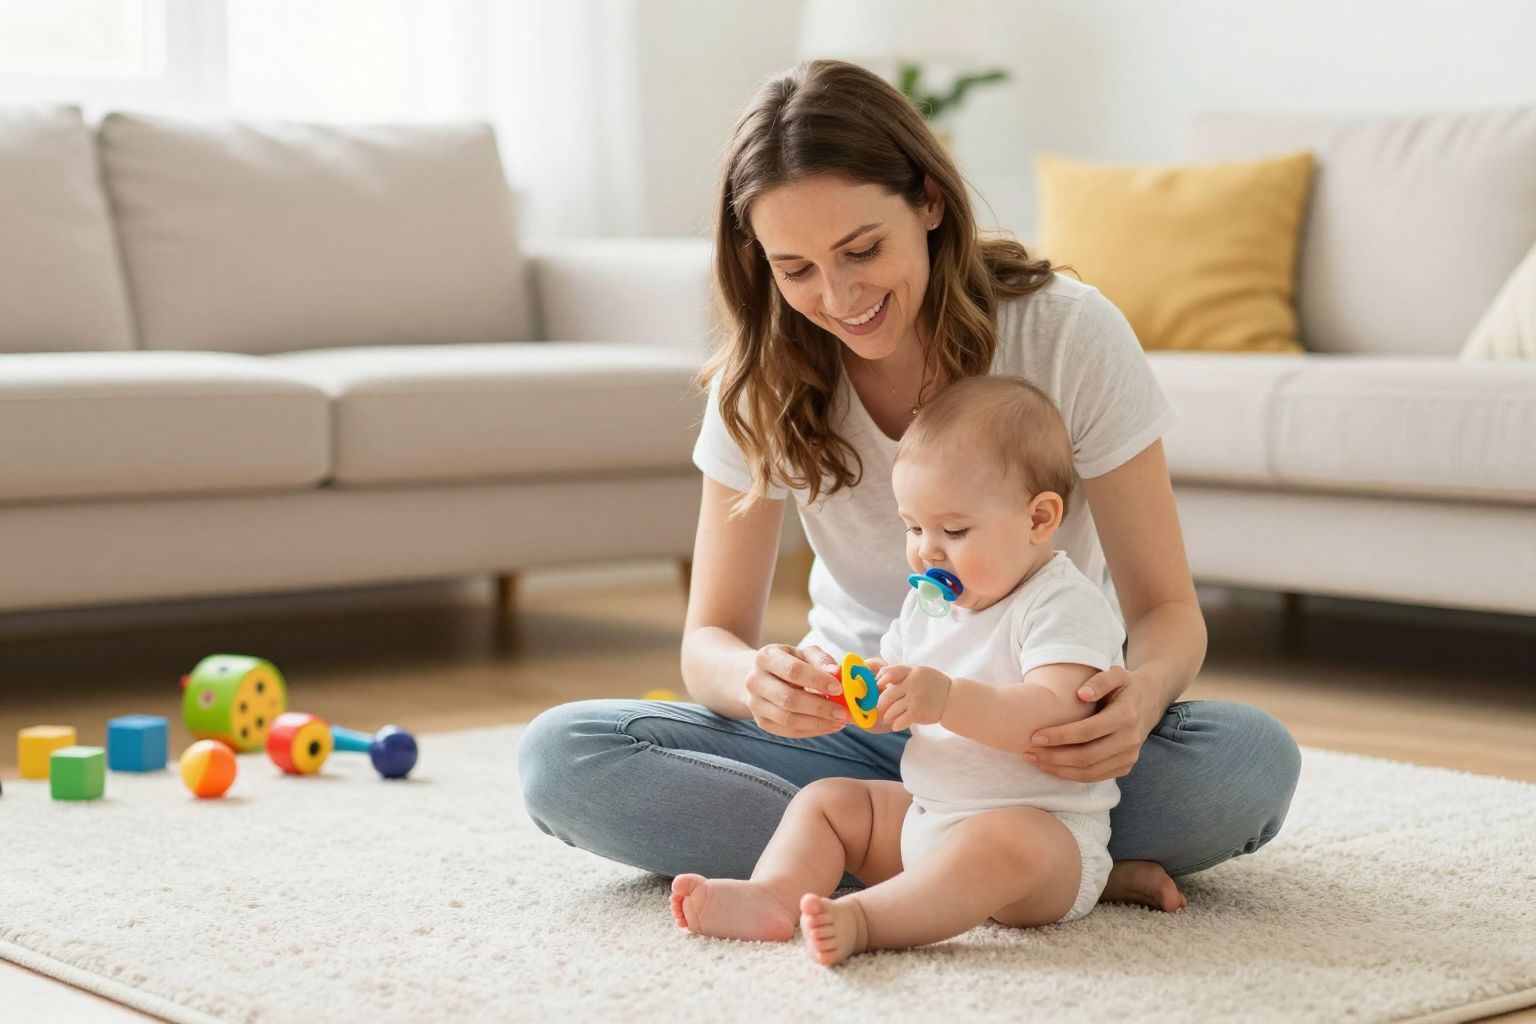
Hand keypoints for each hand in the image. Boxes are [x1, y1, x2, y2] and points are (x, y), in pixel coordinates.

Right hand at [744, 644, 848, 737]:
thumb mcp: (805, 654)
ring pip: (788, 719)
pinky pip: (789, 731)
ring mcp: (755, 704)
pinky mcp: (762, 722)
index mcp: (766, 657)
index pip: (793, 671)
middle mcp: (755, 681)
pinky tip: (829, 725)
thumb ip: (822, 660)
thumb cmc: (790, 662)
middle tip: (843, 712)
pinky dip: (812, 730)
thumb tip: (837, 671)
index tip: (838, 689)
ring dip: (818, 722)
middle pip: (789, 699)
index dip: (817, 681)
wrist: (765, 676)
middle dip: (820, 708)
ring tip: (840, 720)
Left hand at [875, 664, 951, 730]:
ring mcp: (915, 698)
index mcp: (912, 671)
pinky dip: (896, 724)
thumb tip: (880, 679)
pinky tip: (896, 725)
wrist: (953, 699)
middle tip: (879, 707)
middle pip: (887, 694)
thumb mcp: (920, 672)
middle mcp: (912, 684)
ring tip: (886, 718)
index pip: (889, 672)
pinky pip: (900, 720)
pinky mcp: (917, 712)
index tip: (878, 687)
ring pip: (892, 709)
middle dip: (880, 703)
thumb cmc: (934, 685)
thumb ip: (903, 674)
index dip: (879, 680)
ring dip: (887, 715)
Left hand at [1024, 665, 1160, 781]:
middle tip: (1028, 753)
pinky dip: (1071, 775)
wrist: (1149, 702)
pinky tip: (1051, 767)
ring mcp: (1129, 757)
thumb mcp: (1116, 674)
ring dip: (1059, 770)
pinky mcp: (1125, 767)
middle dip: (1054, 757)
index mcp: (1126, 716)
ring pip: (1090, 772)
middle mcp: (1130, 740)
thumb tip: (1082, 694)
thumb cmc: (1124, 685)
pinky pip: (1095, 777)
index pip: (1087, 731)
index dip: (1060, 736)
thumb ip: (1100, 680)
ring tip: (1034, 761)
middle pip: (1087, 756)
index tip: (1035, 736)